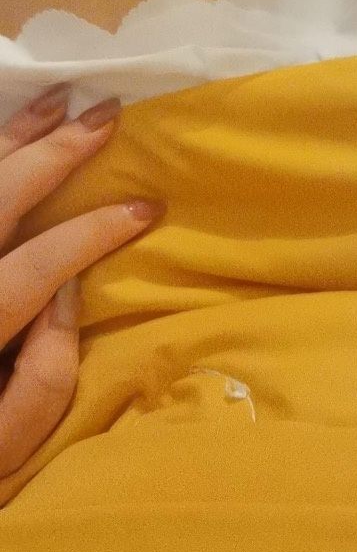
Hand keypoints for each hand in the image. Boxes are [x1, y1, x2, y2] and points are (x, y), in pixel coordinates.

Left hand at [0, 84, 165, 478]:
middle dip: (55, 153)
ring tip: (58, 102)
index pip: (36, 265)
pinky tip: (3, 135)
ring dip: (14, 138)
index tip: (147, 207)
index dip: (94, 231)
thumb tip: (68, 293)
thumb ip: (44, 379)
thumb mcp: (4, 449)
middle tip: (106, 116)